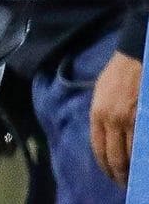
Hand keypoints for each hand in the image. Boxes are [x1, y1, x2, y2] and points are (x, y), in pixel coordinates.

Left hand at [91, 50, 138, 181]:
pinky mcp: (144, 118)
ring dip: (133, 168)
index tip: (109, 174)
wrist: (133, 59)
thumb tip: (104, 134)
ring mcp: (130, 120)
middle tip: (123, 182)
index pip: (98, 147)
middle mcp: (111, 120)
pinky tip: (144, 162)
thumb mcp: (99, 95)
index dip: (104, 164)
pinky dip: (143, 155)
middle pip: (114, 155)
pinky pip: (143, 143)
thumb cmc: (115, 75)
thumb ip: (100, 115)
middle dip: (118, 172)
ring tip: (135, 177)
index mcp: (96, 114)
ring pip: (131, 153)